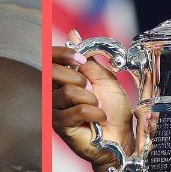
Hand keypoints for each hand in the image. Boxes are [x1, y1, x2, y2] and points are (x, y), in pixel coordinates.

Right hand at [51, 31, 132, 167]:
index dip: (63, 54)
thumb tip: (73, 34)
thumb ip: (88, 59)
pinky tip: (99, 119)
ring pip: (68, 92)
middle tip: (91, 89)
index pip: (49, 58)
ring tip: (97, 107)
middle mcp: (53, 92)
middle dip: (78, 78)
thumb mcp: (104, 78)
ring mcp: (54, 110)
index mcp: (63, 78)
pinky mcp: (60, 126)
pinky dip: (95, 113)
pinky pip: (77, 110)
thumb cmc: (113, 111)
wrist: (121, 137)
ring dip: (90, 99)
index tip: (80, 59)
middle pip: (52, 72)